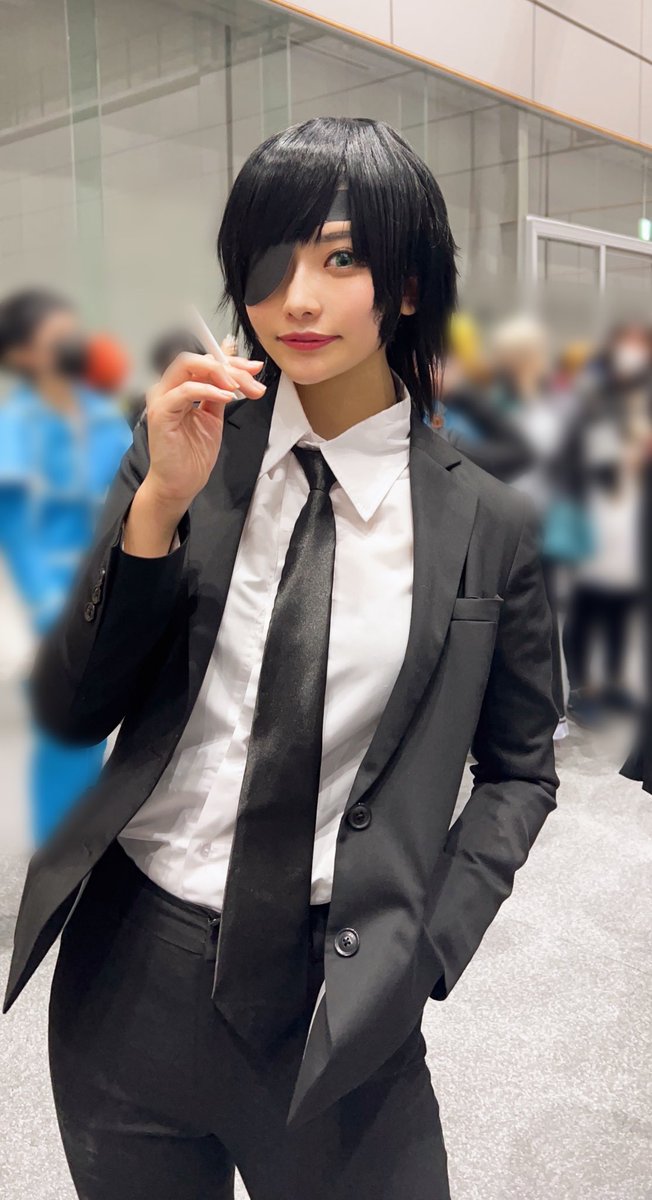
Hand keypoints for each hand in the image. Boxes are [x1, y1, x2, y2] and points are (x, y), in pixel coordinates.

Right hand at [143, 351, 265, 513]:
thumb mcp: (214, 416)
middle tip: (252, 382)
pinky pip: (185, 391)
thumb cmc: (194, 454)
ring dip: (219, 373)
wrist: (181, 483)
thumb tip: (236, 368)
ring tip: (240, 389)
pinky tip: (227, 398)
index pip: (204, 361)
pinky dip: (209, 390)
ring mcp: (161, 398)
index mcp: (180, 386)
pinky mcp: (160, 412)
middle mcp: (168, 387)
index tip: (255, 369)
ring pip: (188, 365)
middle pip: (198, 360)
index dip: (231, 361)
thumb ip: (222, 390)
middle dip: (230, 367)